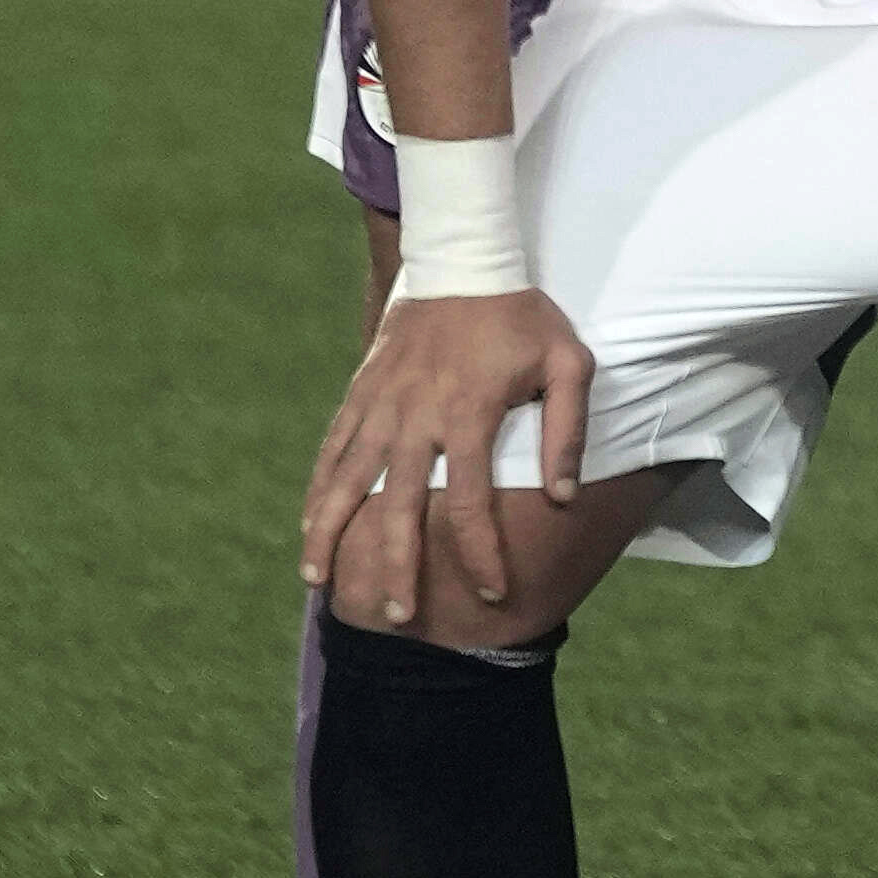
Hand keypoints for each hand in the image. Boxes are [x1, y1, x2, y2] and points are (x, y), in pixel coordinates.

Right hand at [305, 287, 594, 637]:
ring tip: (318, 584)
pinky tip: (308, 526)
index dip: (480, 555)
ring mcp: (380, 406)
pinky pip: (331, 450)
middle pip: (397, 507)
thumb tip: (563, 497)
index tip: (493, 594)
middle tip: (397, 616)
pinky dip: (317, 490)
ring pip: (346, 483)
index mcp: (469, 415)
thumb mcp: (568, 363)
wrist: (463, 260)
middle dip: (396, 566)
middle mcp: (415, 417)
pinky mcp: (359, 393)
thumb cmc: (524, 317)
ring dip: (329, 535)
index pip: (470, 504)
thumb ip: (568, 430)